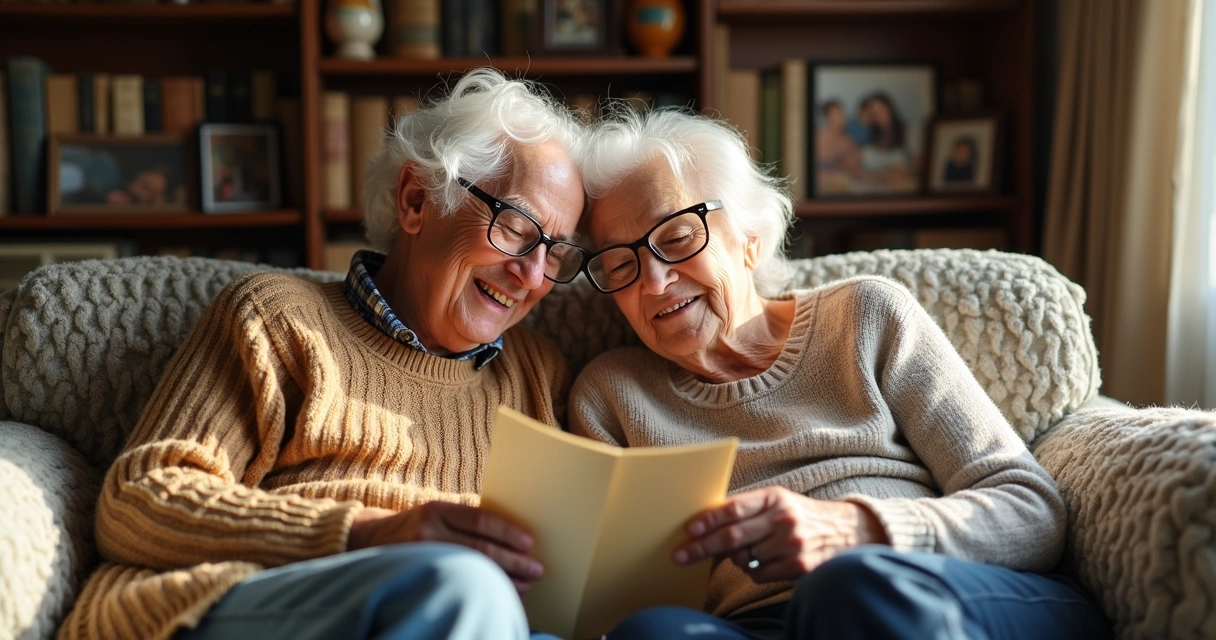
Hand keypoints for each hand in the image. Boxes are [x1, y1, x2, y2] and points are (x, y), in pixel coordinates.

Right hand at [348, 502, 543, 594]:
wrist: (369, 539)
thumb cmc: (416, 524)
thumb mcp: (436, 512)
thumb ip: (465, 521)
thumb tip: (511, 536)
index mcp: (437, 509)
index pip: (480, 521)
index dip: (507, 533)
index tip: (529, 544)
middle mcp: (427, 530)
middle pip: (480, 549)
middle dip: (513, 561)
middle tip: (536, 570)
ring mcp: (420, 555)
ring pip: (471, 569)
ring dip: (503, 579)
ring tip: (524, 586)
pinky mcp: (415, 574)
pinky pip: (456, 583)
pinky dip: (481, 588)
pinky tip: (497, 593)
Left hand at [671, 487, 886, 582]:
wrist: (845, 530)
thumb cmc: (799, 514)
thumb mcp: (777, 501)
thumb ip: (747, 508)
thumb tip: (704, 521)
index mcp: (774, 497)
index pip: (733, 508)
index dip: (708, 520)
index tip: (688, 529)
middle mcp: (783, 518)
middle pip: (733, 536)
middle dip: (701, 547)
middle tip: (679, 555)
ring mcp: (792, 544)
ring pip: (744, 559)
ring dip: (735, 559)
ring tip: (745, 552)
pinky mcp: (798, 566)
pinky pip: (759, 574)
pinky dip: (753, 571)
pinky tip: (764, 561)